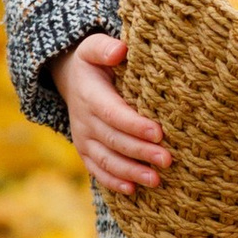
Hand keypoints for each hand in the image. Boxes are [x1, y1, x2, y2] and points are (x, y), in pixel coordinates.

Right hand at [58, 36, 170, 192]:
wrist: (71, 79)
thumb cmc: (93, 61)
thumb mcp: (93, 47)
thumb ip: (104, 47)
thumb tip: (120, 50)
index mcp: (90, 95)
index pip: (113, 113)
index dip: (134, 125)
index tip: (158, 132)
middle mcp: (84, 120)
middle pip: (114, 140)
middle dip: (140, 152)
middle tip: (167, 160)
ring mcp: (84, 139)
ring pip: (107, 159)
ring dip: (131, 172)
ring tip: (156, 180)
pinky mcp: (85, 151)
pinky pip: (97, 170)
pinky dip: (113, 181)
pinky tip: (132, 190)